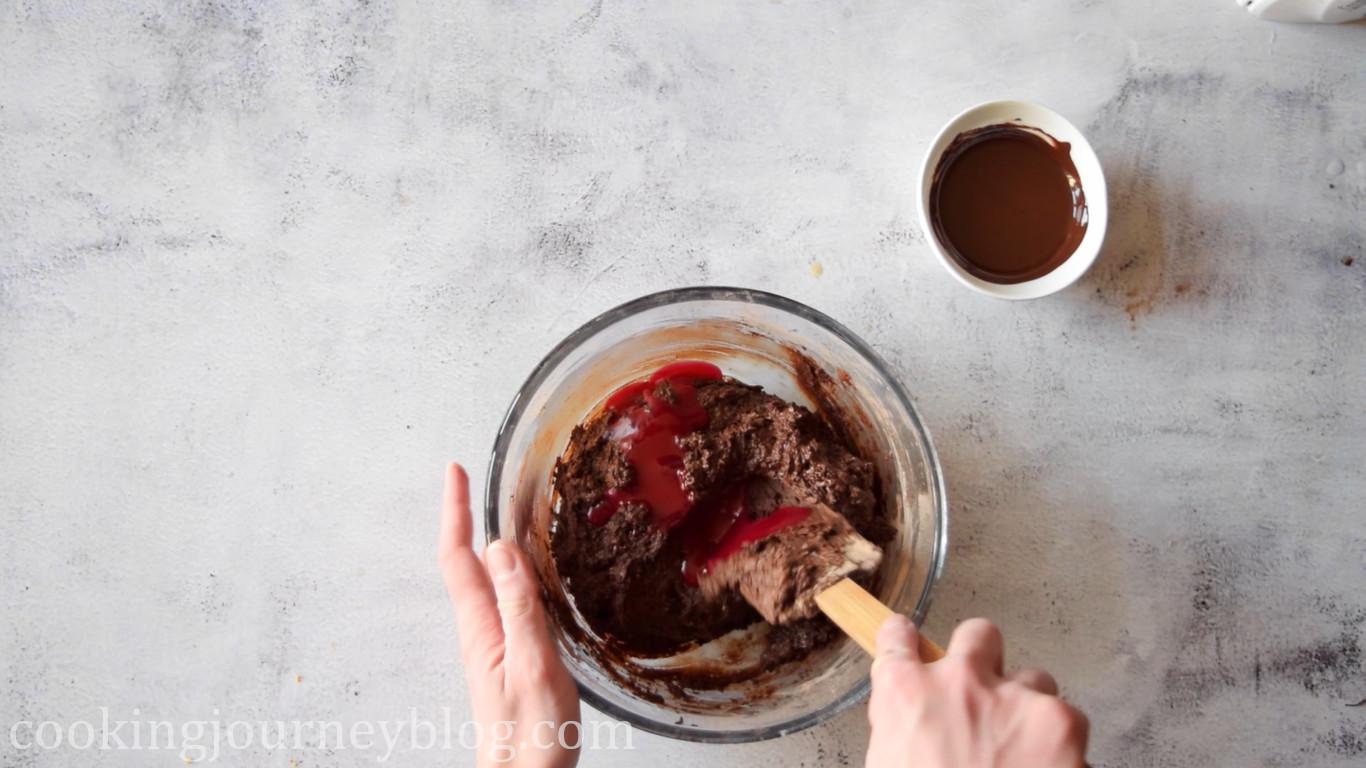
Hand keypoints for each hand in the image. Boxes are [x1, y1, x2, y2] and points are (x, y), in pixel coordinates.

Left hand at [439, 463, 580, 767]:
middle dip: (464, 517)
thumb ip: (519, 606)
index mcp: (481, 626)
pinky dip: (506, 571)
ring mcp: (492, 644)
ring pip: (483, 580)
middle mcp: (480, 630)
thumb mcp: (533, 663)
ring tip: (495, 510)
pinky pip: (501, 601)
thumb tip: (502, 546)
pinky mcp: (509, 657)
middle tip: (471, 479)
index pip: (458, 555)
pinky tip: (524, 570)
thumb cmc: (533, 733)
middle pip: (465, 562)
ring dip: (484, 541)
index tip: (455, 470)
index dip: (455, 510)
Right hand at [867, 616, 1087, 767]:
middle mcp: (960, 682)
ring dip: (1030, 710)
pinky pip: (1071, 721)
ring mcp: (1016, 698)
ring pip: (1035, 679)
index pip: (897, 638)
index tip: (908, 642)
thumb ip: (905, 737)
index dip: (903, 640)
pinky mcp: (1064, 725)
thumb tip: (920, 733)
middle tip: (986, 698)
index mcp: (905, 695)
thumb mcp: (889, 766)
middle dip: (984, 659)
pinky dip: (1065, 750)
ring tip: (1026, 756)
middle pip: (978, 634)